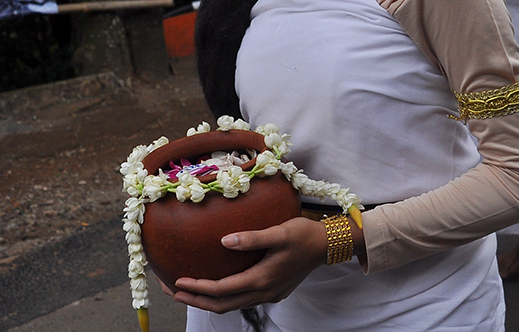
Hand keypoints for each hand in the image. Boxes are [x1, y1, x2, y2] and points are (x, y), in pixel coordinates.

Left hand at [169, 217, 326, 312]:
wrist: (328, 245)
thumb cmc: (305, 235)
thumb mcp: (279, 232)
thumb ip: (252, 238)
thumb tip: (224, 241)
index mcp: (261, 279)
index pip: (220, 290)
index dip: (197, 287)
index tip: (176, 280)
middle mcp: (263, 292)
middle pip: (221, 305)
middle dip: (195, 300)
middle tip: (172, 291)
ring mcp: (269, 295)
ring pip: (232, 305)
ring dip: (208, 300)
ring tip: (188, 289)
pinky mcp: (274, 291)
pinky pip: (243, 300)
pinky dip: (225, 296)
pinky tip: (219, 284)